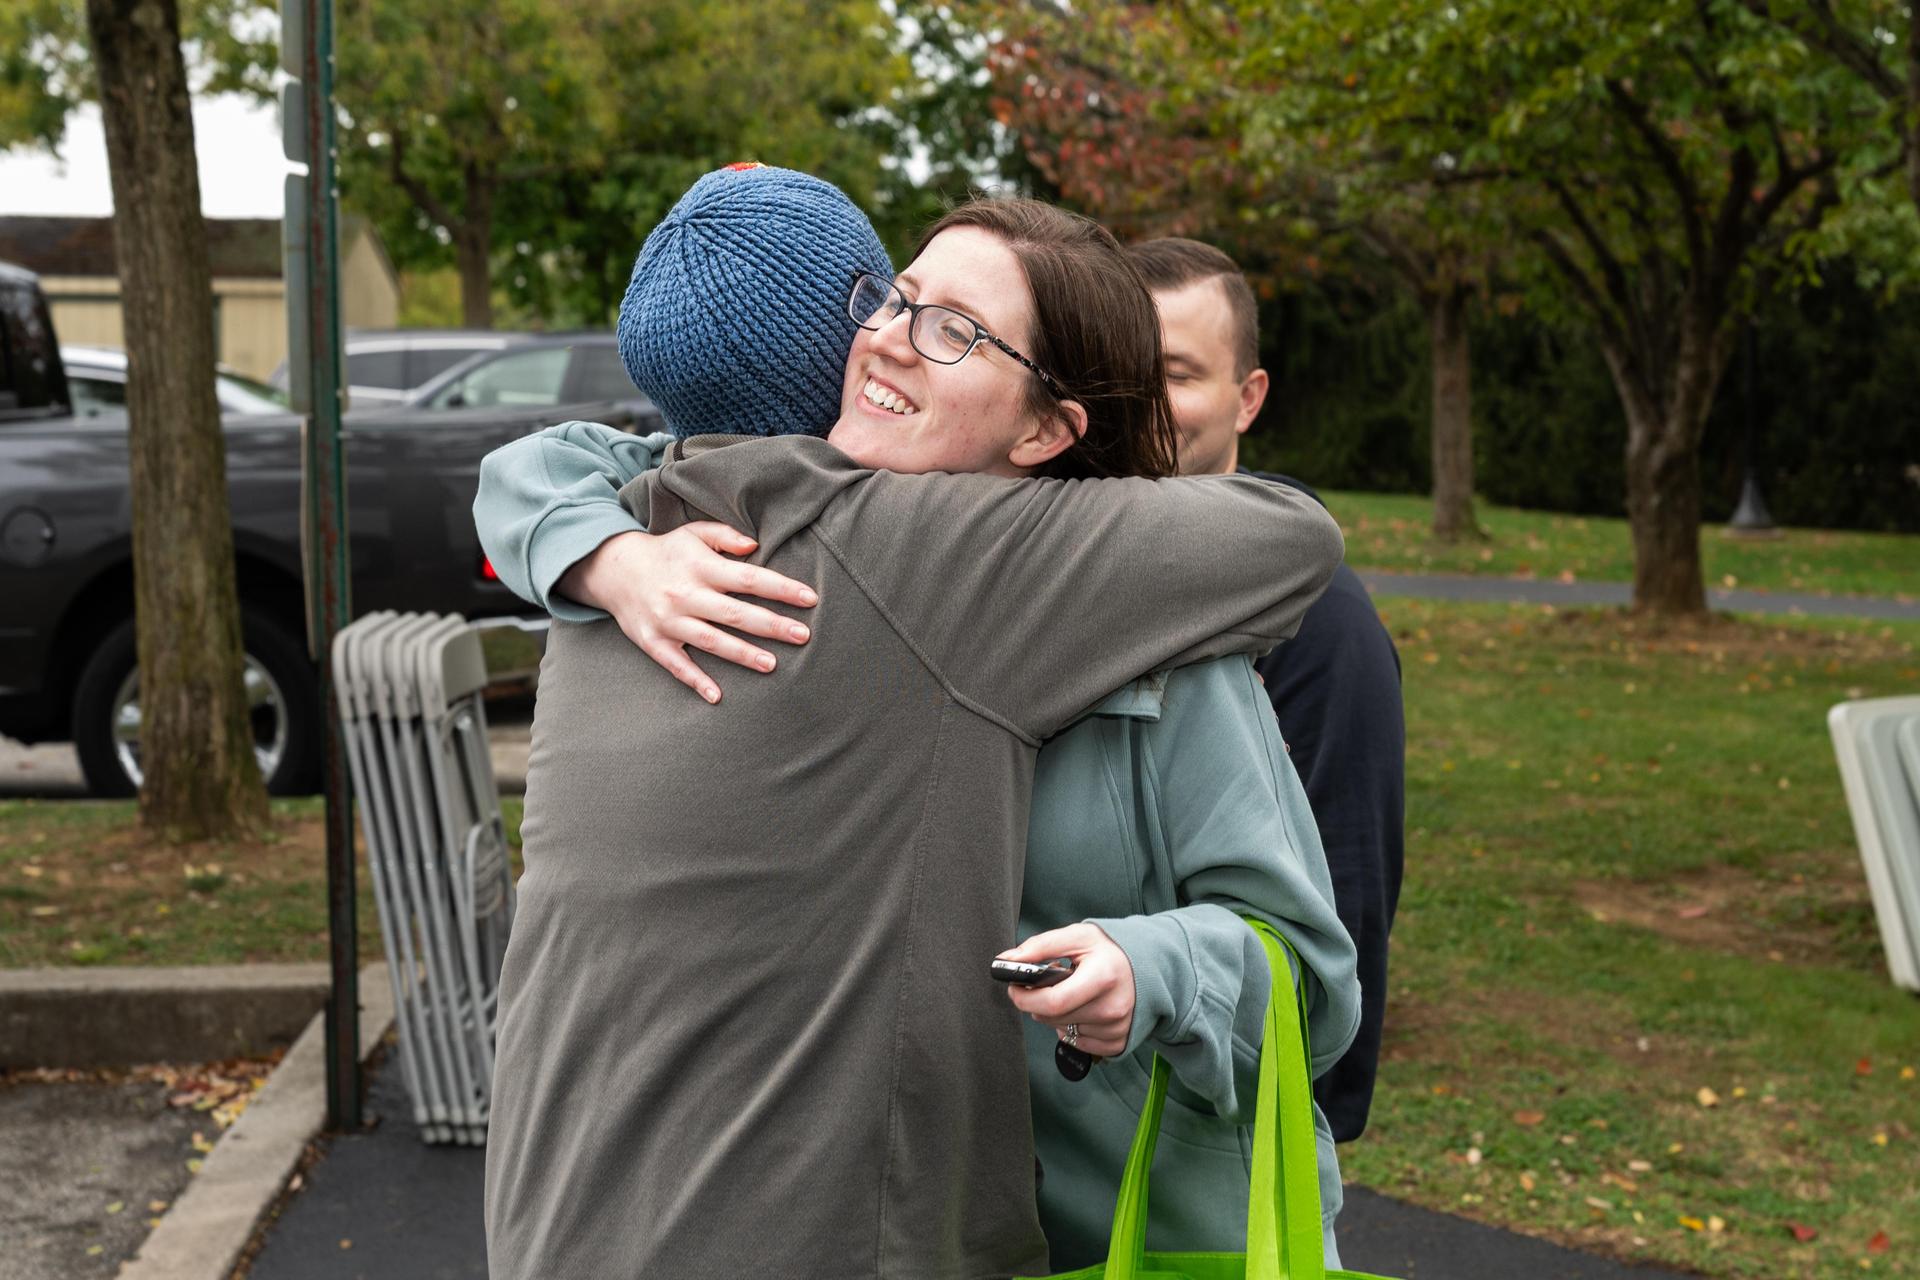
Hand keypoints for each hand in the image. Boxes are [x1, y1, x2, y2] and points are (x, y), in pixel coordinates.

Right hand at [556, 524, 817, 703]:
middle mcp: (685, 594)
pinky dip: (695, 681)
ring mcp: (668, 620)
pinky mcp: (653, 642)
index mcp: (700, 566)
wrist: (613, 569)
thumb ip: (726, 537)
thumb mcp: (694, 534)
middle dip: (771, 625)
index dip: (780, 588)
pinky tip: (717, 696)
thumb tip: (756, 546)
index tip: (809, 599)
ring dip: (742, 654)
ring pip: (710, 640)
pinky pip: (676, 665)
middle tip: (803, 636)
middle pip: (734, 613)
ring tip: (772, 664)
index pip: (748, 578)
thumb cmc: (667, 552)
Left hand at [997, 923, 1135, 1058]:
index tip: (1014, 986)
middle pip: (1054, 1018)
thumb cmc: (1112, 950)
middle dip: (1038, 1001)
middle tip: (1047, 983)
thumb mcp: (1079, 936)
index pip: (1053, 1002)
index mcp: (1103, 977)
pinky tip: (1083, 1008)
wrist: (1152, 968)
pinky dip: (1071, 1026)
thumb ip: (1041, 946)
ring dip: (1056, 1014)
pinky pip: (1077, 1042)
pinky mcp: (1117, 1044)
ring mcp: (1116, 1030)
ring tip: (1071, 992)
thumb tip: (1008, 960)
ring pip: (1062, 1030)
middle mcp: (1112, 1008)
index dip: (1024, 997)